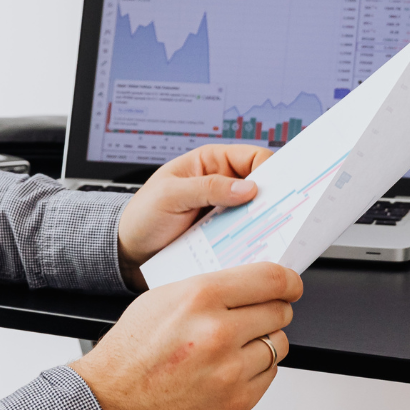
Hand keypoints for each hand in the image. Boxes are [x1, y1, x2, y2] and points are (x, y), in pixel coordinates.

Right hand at [69, 262, 301, 409]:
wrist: (113, 404)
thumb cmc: (131, 353)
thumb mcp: (162, 299)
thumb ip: (209, 288)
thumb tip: (249, 283)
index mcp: (200, 298)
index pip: (271, 279)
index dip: (287, 281)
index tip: (289, 285)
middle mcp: (218, 332)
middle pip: (279, 311)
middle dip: (273, 310)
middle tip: (256, 314)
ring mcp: (230, 371)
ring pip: (278, 344)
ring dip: (263, 341)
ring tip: (235, 346)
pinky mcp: (236, 402)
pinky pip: (269, 375)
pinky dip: (256, 369)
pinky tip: (228, 368)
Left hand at [116, 144, 271, 289]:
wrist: (128, 252)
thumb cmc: (142, 216)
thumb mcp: (169, 195)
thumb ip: (206, 188)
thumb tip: (247, 188)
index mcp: (211, 162)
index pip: (253, 157)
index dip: (269, 170)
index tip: (278, 189)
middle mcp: (222, 184)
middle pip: (262, 187)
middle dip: (273, 199)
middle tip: (282, 214)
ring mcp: (224, 211)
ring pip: (257, 214)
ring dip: (263, 223)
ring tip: (271, 235)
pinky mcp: (224, 235)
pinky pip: (246, 235)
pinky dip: (252, 241)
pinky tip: (254, 250)